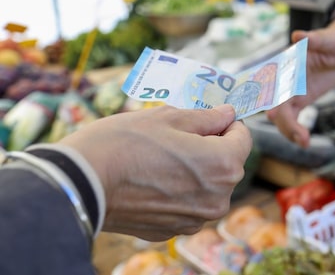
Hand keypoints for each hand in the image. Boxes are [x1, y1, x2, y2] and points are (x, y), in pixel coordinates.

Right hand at [59, 105, 251, 240]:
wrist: (80, 183)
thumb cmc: (125, 143)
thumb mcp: (169, 117)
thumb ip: (207, 117)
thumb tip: (228, 114)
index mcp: (223, 165)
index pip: (243, 138)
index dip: (227, 124)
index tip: (208, 118)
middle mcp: (218, 198)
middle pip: (227, 164)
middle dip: (210, 147)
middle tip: (177, 136)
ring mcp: (196, 218)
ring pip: (208, 186)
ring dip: (195, 171)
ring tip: (160, 158)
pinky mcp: (173, 230)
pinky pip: (187, 204)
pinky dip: (178, 191)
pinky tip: (151, 179)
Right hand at [267, 16, 334, 147]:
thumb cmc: (333, 40)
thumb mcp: (327, 39)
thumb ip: (313, 39)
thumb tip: (298, 35)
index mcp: (286, 63)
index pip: (274, 83)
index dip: (272, 99)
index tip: (273, 115)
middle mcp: (284, 79)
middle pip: (276, 104)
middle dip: (284, 122)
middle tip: (299, 136)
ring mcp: (291, 91)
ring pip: (282, 115)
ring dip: (290, 130)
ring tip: (305, 142)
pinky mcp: (300, 100)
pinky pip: (292, 118)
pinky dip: (295, 130)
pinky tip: (304, 142)